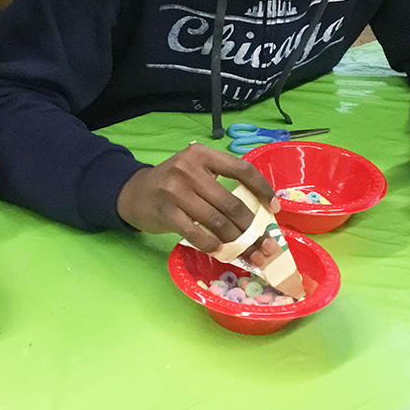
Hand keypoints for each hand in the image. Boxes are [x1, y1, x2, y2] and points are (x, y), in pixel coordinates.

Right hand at [116, 143, 279, 254]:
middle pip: (232, 203)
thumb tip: (259, 211)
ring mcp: (175, 191)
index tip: (275, 208)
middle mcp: (189, 169)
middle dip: (253, 229)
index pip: (241, 170)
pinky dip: (212, 245)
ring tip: (250, 255)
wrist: (134, 193)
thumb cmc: (172, 184)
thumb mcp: (195, 171)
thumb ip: (220, 182)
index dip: (262, 190)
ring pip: (217, 222)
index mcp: (202, 155)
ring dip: (238, 242)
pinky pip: (197, 234)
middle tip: (267, 247)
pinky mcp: (166, 213)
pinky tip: (221, 251)